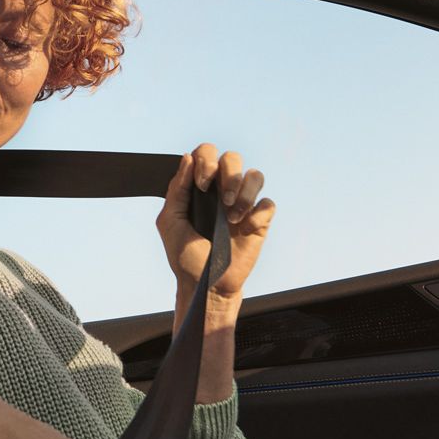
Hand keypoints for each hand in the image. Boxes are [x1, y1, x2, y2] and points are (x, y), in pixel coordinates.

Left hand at [159, 144, 274, 300]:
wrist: (205, 285)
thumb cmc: (185, 256)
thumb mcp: (170, 222)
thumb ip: (177, 190)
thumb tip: (188, 158)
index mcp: (200, 187)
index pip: (207, 154)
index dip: (206, 160)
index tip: (201, 185)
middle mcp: (222, 191)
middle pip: (233, 158)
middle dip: (228, 174)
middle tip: (220, 199)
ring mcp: (242, 205)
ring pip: (256, 175)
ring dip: (244, 192)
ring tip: (232, 217)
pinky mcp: (260, 221)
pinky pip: (268, 203)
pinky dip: (257, 214)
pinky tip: (244, 230)